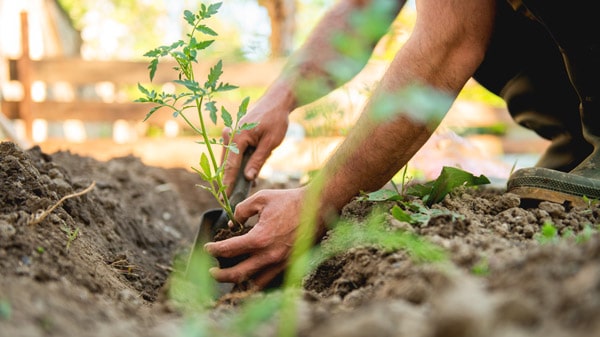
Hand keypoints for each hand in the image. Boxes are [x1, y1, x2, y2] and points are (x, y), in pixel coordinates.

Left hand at [204, 187, 320, 288]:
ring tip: (230, 277)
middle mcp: (269, 256)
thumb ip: (242, 210)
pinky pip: (270, 280)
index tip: (208, 247)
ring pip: (254, 283)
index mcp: (260, 239)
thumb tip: (233, 223)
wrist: (318, 207)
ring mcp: (281, 263)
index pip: (228, 250)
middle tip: (212, 271)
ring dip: (239, 282)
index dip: (214, 249)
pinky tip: (251, 276)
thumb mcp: (262, 198)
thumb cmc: (290, 200)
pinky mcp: (290, 265)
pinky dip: (257, 281)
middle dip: (220, 275)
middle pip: (237, 274)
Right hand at [222, 94, 290, 194]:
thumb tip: (248, 178)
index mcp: (237, 137)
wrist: (276, 101)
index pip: (230, 166)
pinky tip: (248, 175)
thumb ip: (258, 161)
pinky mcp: (233, 135)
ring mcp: (230, 134)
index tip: (224, 198)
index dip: (227, 183)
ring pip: (229, 160)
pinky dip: (238, 164)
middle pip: (226, 164)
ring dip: (235, 173)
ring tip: (241, 189)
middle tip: (232, 198)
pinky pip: (233, 154)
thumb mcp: (270, 143)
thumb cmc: (275, 120)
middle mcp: (229, 135)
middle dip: (230, 181)